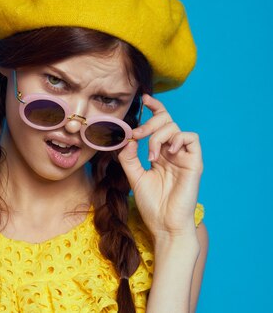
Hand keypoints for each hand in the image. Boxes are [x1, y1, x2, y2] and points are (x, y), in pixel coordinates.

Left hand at [117, 94, 202, 241]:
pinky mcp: (194, 163)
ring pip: (176, 128)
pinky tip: (168, 151)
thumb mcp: (134, 176)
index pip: (160, 125)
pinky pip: (192, 138)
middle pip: (167, 121)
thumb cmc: (151, 204)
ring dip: (159, 136)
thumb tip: (128, 138)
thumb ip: (129, 157)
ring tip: (151, 154)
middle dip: (150, 122)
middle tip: (137, 135)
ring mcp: (184, 157)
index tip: (144, 99)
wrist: (164, 224)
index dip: (154, 109)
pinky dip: (178, 138)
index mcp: (160, 154)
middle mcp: (172, 153)